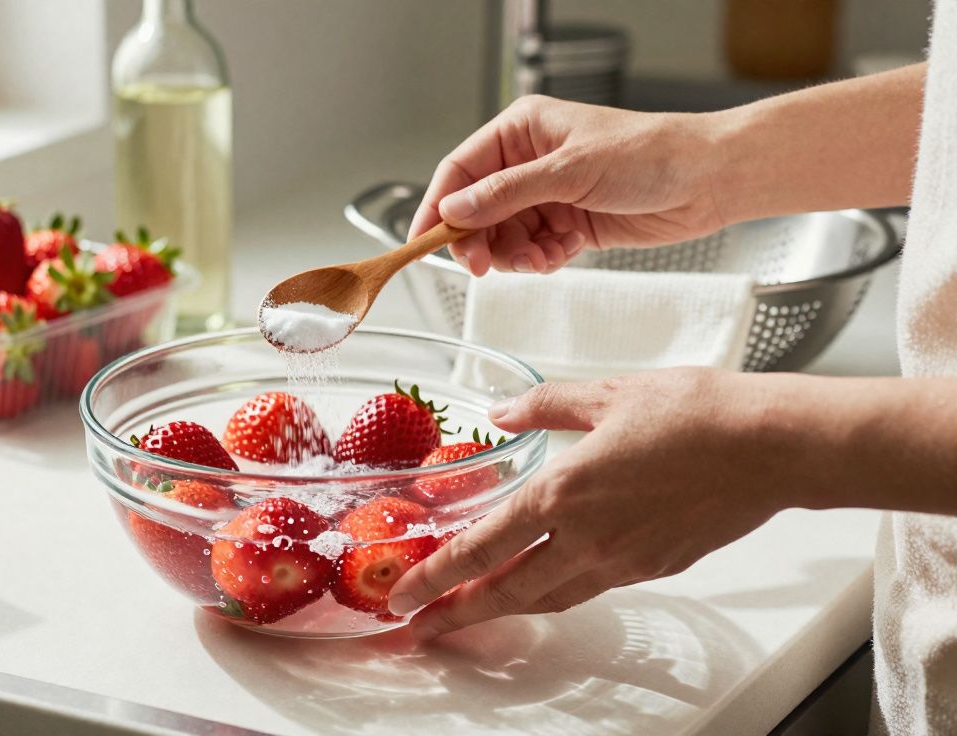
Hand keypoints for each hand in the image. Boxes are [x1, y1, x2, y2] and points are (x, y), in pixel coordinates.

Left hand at [387, 368, 796, 639]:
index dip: (434, 576)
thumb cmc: (694, 412)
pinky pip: (589, 588)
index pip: (480, 548)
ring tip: (468, 616)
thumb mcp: (604, 393)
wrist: (770, 447)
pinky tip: (543, 585)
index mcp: (562, 493)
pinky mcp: (653, 567)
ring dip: (502, 610)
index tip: (402, 596)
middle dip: (454, 614)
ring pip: (547, 598)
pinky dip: (554, 593)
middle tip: (416, 629)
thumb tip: (499, 412)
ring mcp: (621, 561)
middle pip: (505, 592)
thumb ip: (541, 405)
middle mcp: (585, 539)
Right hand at [409, 96, 727, 275]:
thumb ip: (507, 194)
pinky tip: (562, 254)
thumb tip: (454, 211)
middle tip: (485, 266)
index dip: (438, 207)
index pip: (460, 171)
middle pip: (475, 211)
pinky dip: (540, 260)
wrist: (708, 181)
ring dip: (514, 256)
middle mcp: (528, 162)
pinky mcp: (566, 225)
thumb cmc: (651, 154)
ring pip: (502, 237)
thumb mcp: (570, 170)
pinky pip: (532, 251)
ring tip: (541, 258)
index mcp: (521, 132)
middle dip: (480, 240)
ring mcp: (546, 195)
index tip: (424, 241)